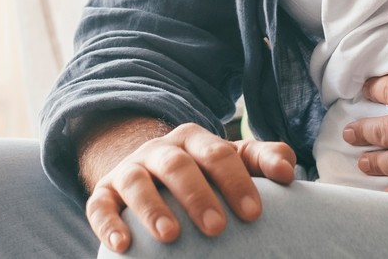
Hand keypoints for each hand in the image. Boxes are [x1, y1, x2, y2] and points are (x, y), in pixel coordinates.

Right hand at [85, 122, 295, 253]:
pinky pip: (99, 204)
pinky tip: (122, 245)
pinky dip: (107, 224)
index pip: (218, 154)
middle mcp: (159, 150)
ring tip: (170, 235)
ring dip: (152, 208)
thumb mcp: (231, 161)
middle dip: (197, 195)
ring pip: (136, 182)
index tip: (253, 213)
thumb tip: (288, 169)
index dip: (236, 182)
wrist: (148, 171)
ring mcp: (129, 170)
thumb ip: (262, 159)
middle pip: (178, 166)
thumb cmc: (202, 174)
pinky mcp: (103, 192)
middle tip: (217, 228)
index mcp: (194, 141)